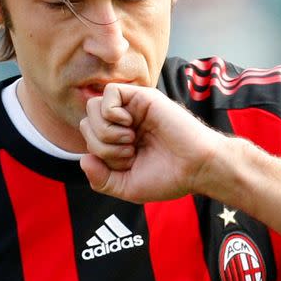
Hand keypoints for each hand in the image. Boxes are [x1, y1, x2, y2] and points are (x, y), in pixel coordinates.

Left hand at [79, 83, 218, 202]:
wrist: (197, 167)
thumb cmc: (168, 177)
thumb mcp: (127, 187)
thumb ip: (100, 179)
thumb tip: (83, 159)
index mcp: (119, 140)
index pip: (88, 139)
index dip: (98, 155)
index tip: (124, 164)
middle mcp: (123, 122)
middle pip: (87, 123)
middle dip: (101, 145)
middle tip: (128, 153)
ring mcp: (132, 108)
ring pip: (93, 107)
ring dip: (106, 131)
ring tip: (130, 140)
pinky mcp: (142, 96)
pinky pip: (109, 93)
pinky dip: (111, 113)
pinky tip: (130, 125)